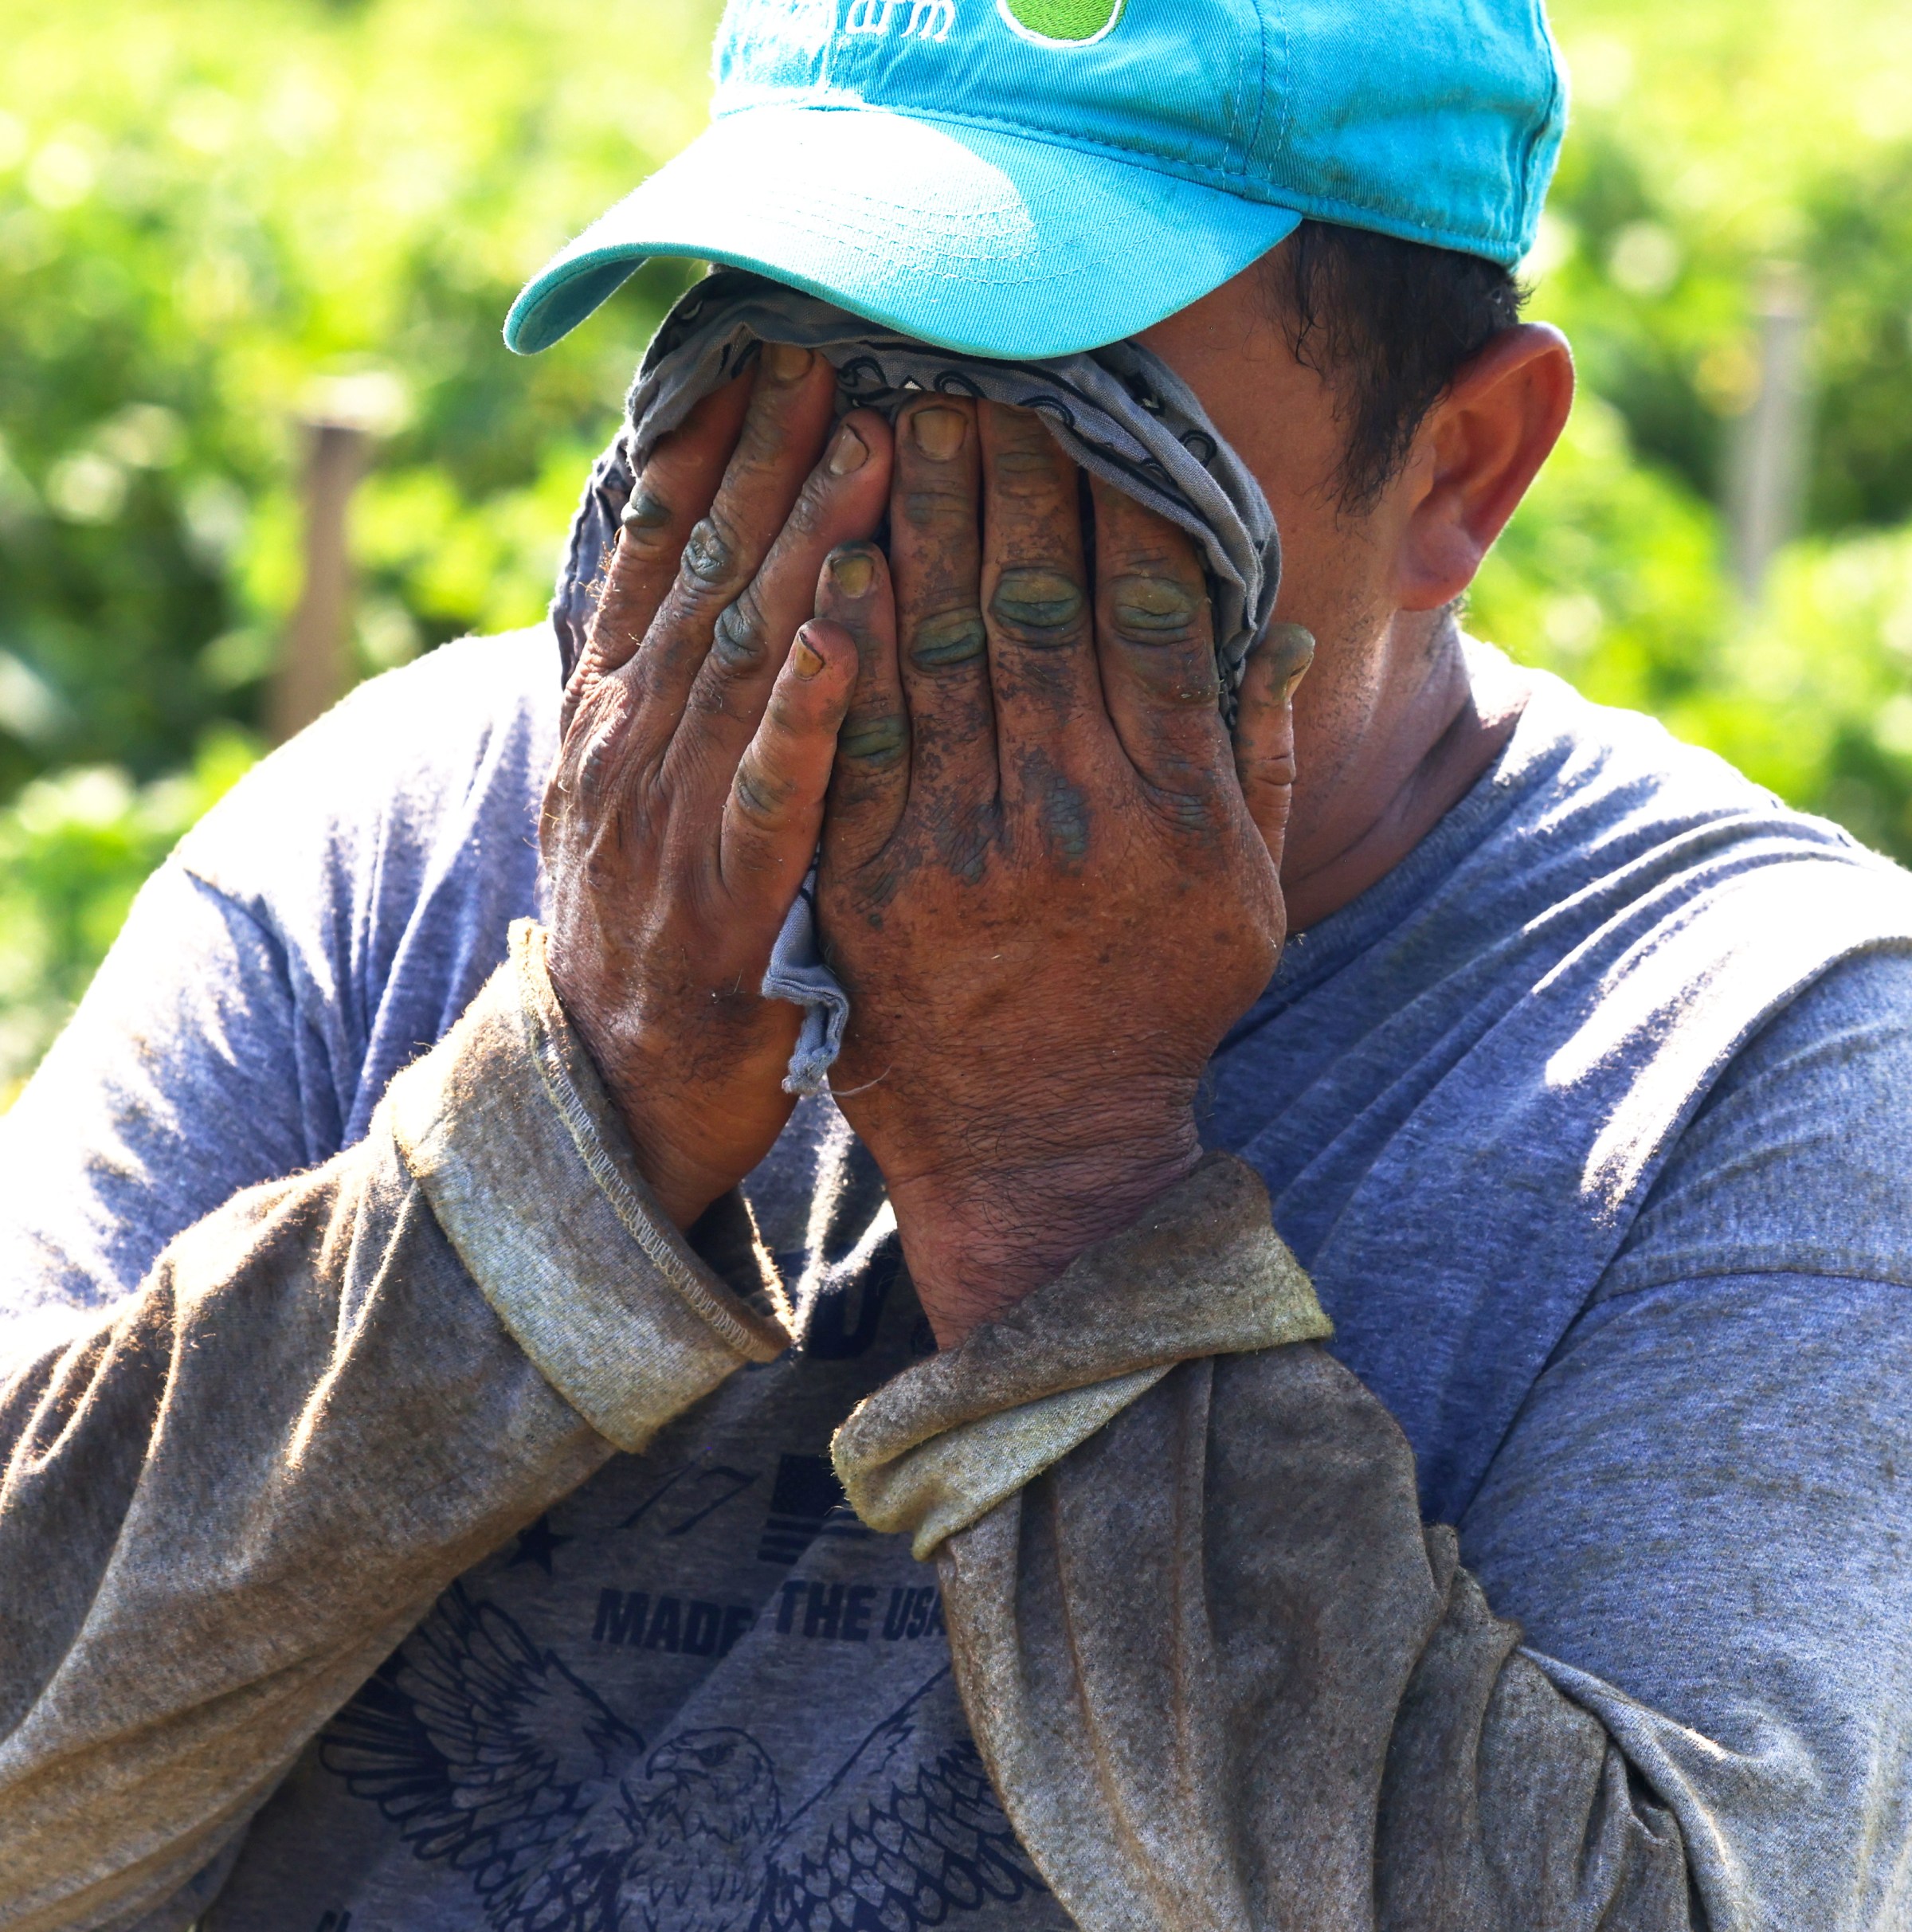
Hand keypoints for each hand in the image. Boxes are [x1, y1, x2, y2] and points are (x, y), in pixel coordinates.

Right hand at [541, 344, 893, 1228]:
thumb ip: (663, 688)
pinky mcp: (721, 895)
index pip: (660, 553)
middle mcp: (634, 743)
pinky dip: (806, 709)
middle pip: (711, 574)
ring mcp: (670, 817)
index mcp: (617, 712)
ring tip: (872, 441)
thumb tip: (701, 577)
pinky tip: (850, 631)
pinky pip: (768, 787)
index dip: (712, 450)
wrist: (609, 1092)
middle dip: (776, 458)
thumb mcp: (630, 794)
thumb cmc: (648, 932)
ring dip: (803, 546)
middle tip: (842, 345)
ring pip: (743, 657)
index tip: (766, 351)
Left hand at [810, 397, 1313, 1343]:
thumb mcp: (1251, 901)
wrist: (1040, 1147)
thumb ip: (1263, 761)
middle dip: (1003, 468)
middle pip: (1034, 599)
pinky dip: (844, 635)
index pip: (1148, 606)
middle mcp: (1071, 810)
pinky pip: (853, 732)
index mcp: (1173, 805)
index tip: (1093, 405)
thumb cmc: (1157, 1012)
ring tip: (893, 408)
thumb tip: (1287, 629)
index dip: (1118, 492)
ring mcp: (960, 844)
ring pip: (938, 644)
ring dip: (914, 514)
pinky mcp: (867, 877)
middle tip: (971, 363)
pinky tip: (833, 546)